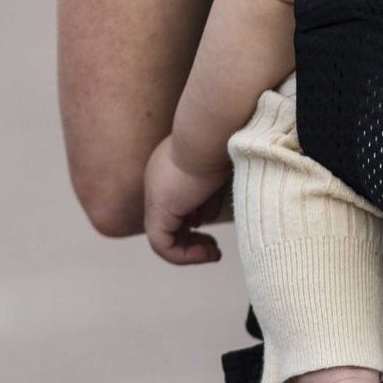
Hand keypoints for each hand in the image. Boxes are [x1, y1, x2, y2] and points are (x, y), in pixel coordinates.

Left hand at [143, 134, 231, 264]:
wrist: (212, 127)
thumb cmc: (226, 138)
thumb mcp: (222, 166)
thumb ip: (214, 189)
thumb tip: (209, 214)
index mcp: (170, 164)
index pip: (177, 200)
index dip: (196, 216)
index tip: (215, 218)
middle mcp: (157, 178)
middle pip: (169, 219)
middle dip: (192, 236)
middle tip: (214, 247)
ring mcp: (155, 193)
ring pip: (163, 235)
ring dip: (189, 249)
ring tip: (214, 253)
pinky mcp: (159, 207)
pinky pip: (162, 244)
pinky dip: (184, 254)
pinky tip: (208, 253)